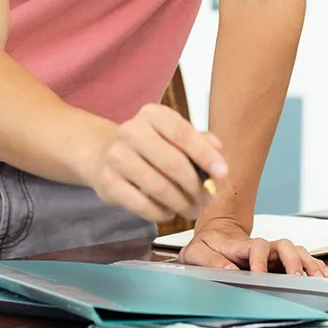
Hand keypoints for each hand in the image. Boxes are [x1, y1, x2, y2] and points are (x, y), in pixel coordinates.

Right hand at [86, 105, 227, 225]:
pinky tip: (169, 212)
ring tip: (193, 210)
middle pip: (173, 163)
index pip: (183, 134)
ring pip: (158, 187)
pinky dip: (161, 213)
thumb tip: (218, 150)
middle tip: (208, 200)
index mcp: (153, 114)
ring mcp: (116, 156)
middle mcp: (132, 131)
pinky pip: (141, 205)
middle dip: (196, 186)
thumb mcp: (174, 135)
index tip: (222, 173)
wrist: (105, 154)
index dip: (205, 155)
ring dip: (182, 203)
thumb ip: (199, 141)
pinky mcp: (107, 182)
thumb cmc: (151, 146)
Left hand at [180, 218, 327, 275]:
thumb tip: (229, 271)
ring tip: (319, 280)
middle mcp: (263, 247)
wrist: (216, 236)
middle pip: (285, 246)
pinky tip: (324, 278)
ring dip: (309, 264)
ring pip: (298, 252)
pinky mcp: (281, 261)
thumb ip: (210, 261)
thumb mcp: (197, 253)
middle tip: (297, 278)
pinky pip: (303, 261)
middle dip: (293, 262)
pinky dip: (315, 267)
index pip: (257, 247)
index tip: (260, 276)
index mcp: (241, 246)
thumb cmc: (207, 246)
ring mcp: (274, 253)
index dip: (260, 260)